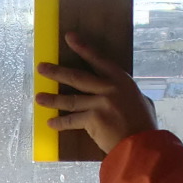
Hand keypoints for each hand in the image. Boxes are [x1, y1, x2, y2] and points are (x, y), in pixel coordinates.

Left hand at [35, 34, 157, 156]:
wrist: (142, 144)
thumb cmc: (144, 125)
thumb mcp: (141, 102)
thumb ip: (126, 95)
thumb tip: (121, 94)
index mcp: (122, 81)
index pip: (99, 60)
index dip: (83, 48)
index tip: (69, 37)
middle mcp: (110, 88)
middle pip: (77, 77)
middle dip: (57, 72)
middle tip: (41, 68)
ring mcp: (100, 103)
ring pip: (70, 99)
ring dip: (52, 99)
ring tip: (39, 98)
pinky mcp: (93, 119)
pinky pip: (72, 119)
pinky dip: (61, 122)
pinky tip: (51, 122)